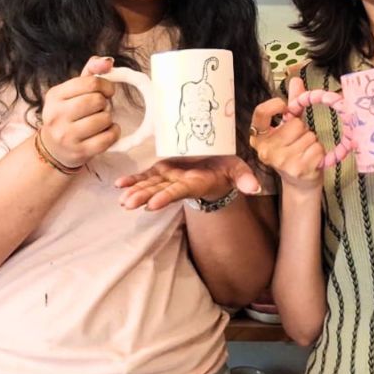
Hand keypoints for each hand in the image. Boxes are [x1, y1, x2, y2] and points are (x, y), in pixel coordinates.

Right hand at [38, 56, 119, 167]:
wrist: (54, 148)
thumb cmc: (68, 114)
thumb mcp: (72, 91)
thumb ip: (90, 72)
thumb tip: (108, 61)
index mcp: (55, 95)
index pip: (90, 82)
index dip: (105, 85)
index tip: (106, 91)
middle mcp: (56, 115)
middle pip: (98, 100)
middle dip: (105, 103)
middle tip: (99, 108)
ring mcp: (67, 136)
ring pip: (105, 119)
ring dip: (108, 119)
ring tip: (99, 121)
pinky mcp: (79, 152)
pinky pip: (109, 138)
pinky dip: (113, 133)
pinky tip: (105, 132)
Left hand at [115, 155, 260, 210]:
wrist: (216, 168)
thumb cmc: (226, 169)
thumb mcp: (237, 171)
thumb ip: (244, 178)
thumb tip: (254, 187)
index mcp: (195, 183)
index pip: (178, 191)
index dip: (165, 197)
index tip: (151, 205)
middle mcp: (179, 183)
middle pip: (159, 191)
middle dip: (143, 196)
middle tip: (128, 204)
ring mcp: (168, 177)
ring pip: (149, 185)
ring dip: (135, 191)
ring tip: (122, 199)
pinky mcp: (162, 170)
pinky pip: (145, 176)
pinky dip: (132, 180)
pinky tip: (119, 184)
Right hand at [249, 78, 324, 188]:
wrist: (299, 183)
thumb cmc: (294, 151)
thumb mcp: (289, 128)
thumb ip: (293, 103)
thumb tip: (296, 79)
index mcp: (260, 137)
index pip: (260, 113)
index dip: (274, 105)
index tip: (285, 106)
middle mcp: (266, 150)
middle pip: (295, 124)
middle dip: (303, 130)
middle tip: (298, 142)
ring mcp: (281, 161)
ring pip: (309, 136)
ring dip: (313, 142)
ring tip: (305, 152)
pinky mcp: (297, 169)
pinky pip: (317, 148)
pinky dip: (319, 153)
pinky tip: (311, 160)